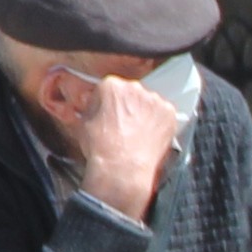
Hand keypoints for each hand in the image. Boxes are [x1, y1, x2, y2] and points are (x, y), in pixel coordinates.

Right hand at [52, 66, 182, 221]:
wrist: (122, 166)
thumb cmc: (100, 147)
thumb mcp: (83, 122)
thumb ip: (91, 107)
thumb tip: (94, 104)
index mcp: (110, 86)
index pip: (109, 89)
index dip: (107, 103)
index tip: (108, 112)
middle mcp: (134, 87)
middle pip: (130, 93)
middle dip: (127, 106)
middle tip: (123, 125)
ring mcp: (154, 99)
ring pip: (148, 103)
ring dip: (143, 113)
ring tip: (136, 133)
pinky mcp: (168, 113)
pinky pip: (163, 114)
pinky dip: (158, 122)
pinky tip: (149, 135)